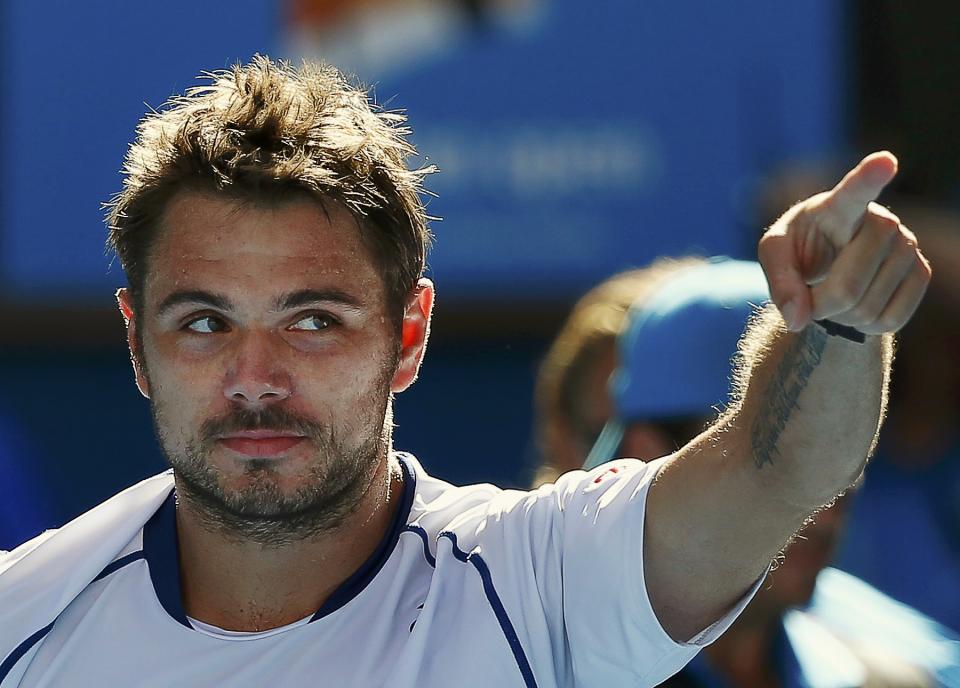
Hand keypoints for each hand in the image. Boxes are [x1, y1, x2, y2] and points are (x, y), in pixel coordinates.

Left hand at [758, 152, 931, 334]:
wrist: (829, 259)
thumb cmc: (799, 248)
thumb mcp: (774, 256)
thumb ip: (779, 283)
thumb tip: (797, 319)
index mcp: (838, 206)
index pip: (856, 190)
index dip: (869, 177)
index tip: (884, 162)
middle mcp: (881, 220)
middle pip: (848, 287)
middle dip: (819, 305)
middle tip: (809, 296)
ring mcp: (907, 245)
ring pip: (869, 308)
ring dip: (840, 318)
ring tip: (832, 297)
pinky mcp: (921, 272)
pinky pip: (891, 320)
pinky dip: (864, 327)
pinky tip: (856, 309)